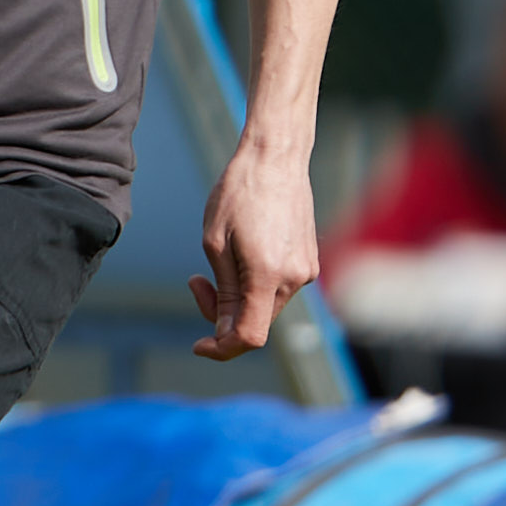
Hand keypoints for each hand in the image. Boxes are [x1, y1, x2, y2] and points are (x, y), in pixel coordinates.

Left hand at [191, 136, 319, 357]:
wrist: (275, 157)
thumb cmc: (239, 192)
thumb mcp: (215, 242)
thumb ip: (221, 292)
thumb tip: (224, 331)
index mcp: (268, 275)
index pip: (249, 336)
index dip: (221, 348)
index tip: (199, 344)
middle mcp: (295, 279)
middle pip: (256, 321)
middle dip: (222, 313)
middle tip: (196, 281)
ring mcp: (307, 270)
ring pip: (266, 305)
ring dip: (238, 296)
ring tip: (217, 259)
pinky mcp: (309, 260)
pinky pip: (278, 286)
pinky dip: (255, 283)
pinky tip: (242, 252)